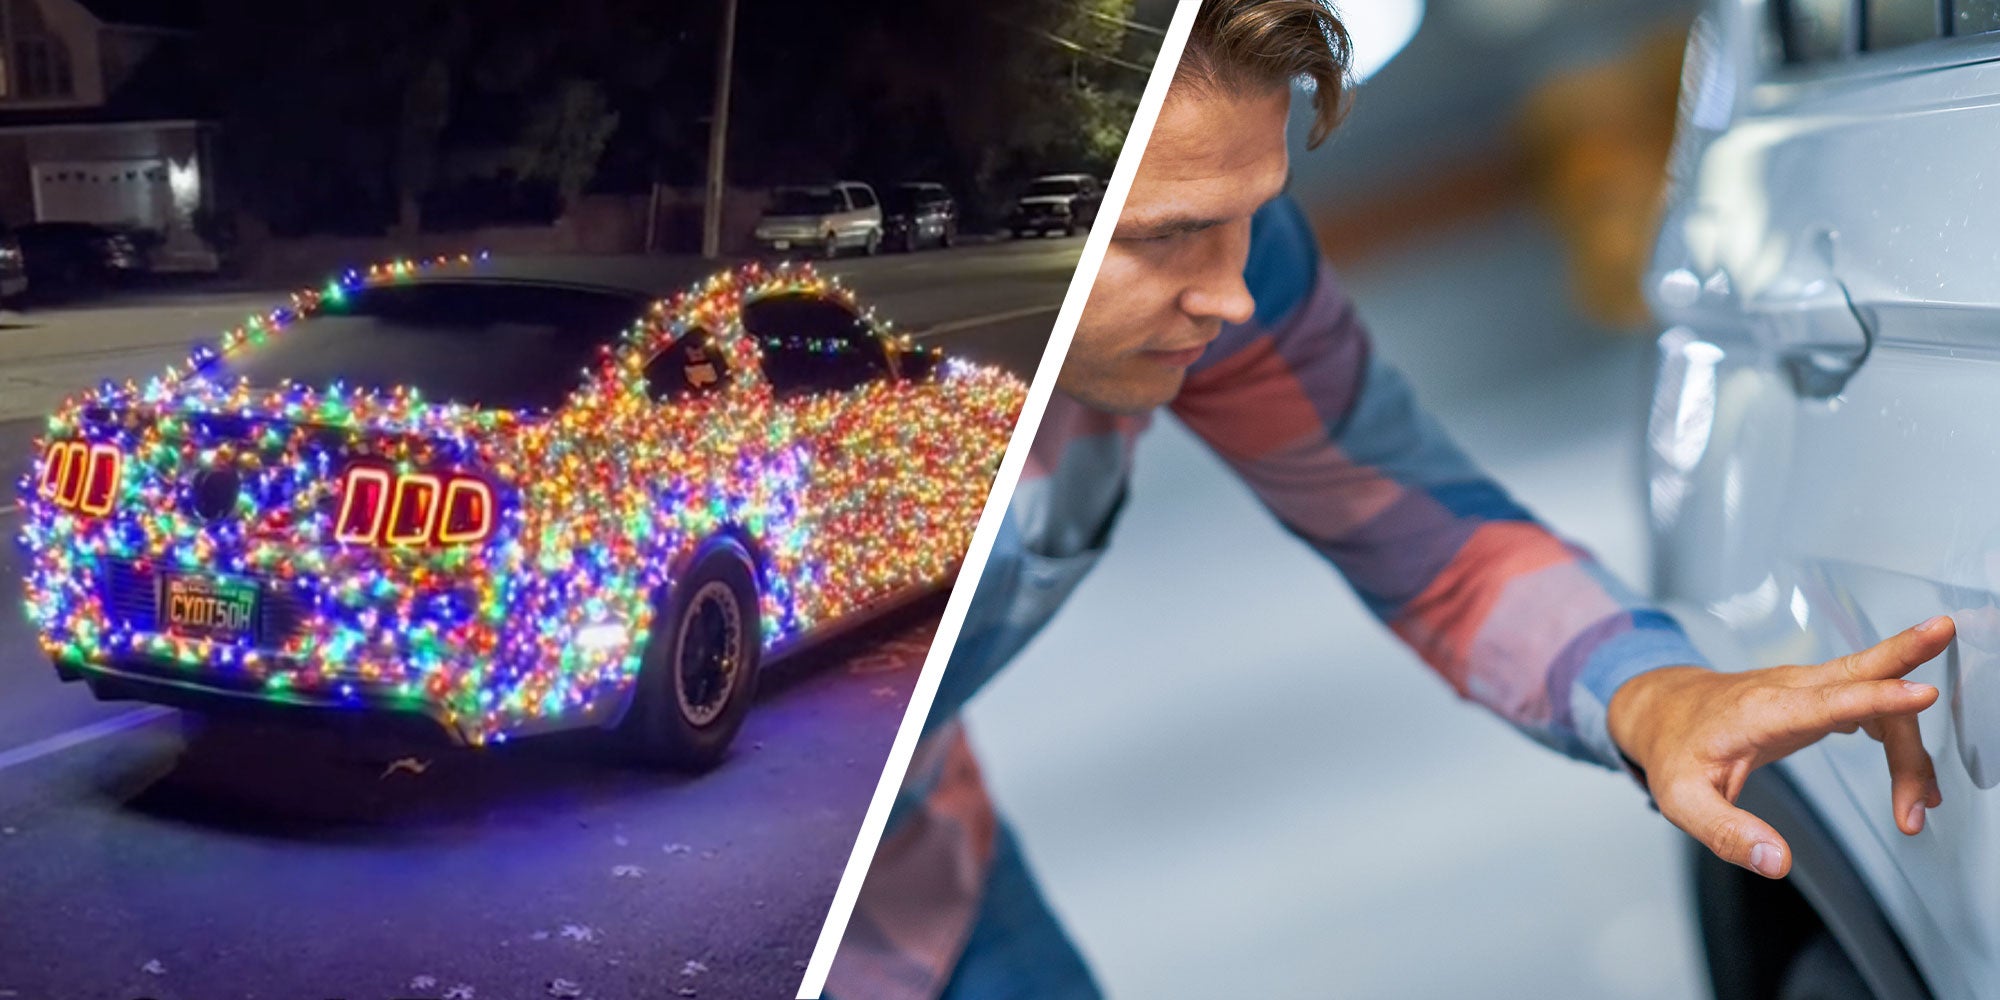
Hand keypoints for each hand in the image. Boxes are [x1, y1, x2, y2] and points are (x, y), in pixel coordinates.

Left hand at [1607, 615, 1952, 878]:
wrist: (1661, 710)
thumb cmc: (1674, 752)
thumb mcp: (1683, 802)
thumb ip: (1728, 833)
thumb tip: (1777, 862)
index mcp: (1761, 712)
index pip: (1827, 701)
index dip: (1877, 699)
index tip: (1923, 693)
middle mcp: (1789, 689)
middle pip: (1859, 670)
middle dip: (1908, 653)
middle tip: (1949, 633)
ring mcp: (1805, 688)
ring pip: (1873, 695)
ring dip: (1909, 746)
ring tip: (1923, 805)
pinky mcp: (1816, 695)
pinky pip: (1869, 705)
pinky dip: (1898, 737)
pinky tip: (1915, 778)